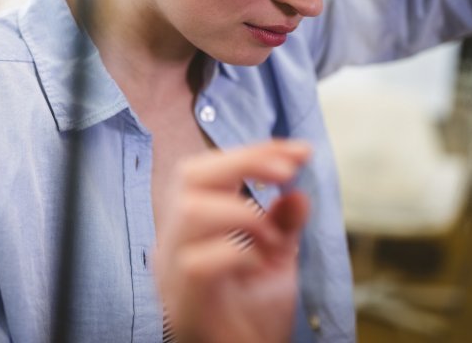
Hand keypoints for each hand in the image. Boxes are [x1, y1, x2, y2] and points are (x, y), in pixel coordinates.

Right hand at [153, 140, 310, 342]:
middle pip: (189, 174)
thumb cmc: (251, 321)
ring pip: (189, 209)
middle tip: (288, 171)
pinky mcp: (180, 299)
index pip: (210, 170)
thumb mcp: (276, 263)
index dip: (255, 152)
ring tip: (271, 237)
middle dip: (244, 161)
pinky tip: (258, 266)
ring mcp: (170, 269)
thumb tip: (298, 193)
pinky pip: (198, 261)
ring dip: (242, 211)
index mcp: (190, 226)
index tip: (301, 151)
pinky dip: (239, 254)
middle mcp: (172, 240)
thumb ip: (281, 227)